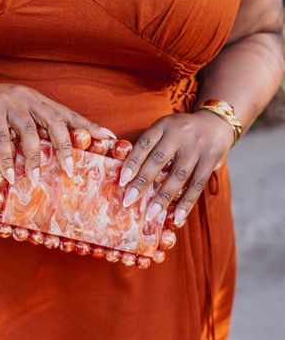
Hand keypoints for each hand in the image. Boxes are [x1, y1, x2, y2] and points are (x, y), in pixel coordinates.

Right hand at [0, 80, 115, 183]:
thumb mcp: (15, 122)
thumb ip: (31, 135)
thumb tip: (50, 161)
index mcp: (38, 101)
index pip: (68, 114)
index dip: (89, 126)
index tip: (109, 138)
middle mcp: (28, 98)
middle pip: (55, 121)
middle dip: (65, 146)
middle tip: (70, 169)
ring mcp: (9, 101)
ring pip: (29, 130)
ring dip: (33, 157)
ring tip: (35, 178)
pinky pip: (1, 137)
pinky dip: (6, 158)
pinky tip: (9, 175)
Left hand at [118, 111, 234, 224]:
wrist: (216, 123)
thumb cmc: (181, 133)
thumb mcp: (165, 130)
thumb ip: (150, 147)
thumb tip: (129, 177)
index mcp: (164, 126)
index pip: (144, 144)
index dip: (132, 163)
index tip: (122, 182)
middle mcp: (180, 134)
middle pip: (158, 160)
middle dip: (142, 182)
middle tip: (128, 201)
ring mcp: (197, 147)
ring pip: (178, 176)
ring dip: (163, 198)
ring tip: (150, 214)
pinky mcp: (211, 159)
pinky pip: (197, 184)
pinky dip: (186, 203)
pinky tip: (177, 217)